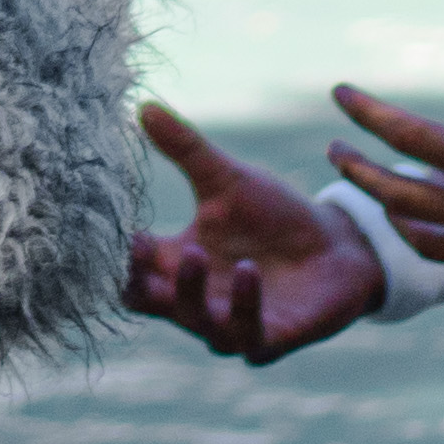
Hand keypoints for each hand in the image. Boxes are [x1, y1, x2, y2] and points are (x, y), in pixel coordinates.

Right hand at [120, 102, 387, 363]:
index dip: (114, 254)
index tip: (105, 226)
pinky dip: (243, 305)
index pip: (129, 269)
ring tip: (194, 254)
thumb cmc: (275, 215)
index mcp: (179, 262)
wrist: (338, 245)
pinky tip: (247, 271)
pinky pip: (248, 335)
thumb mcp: (228, 178)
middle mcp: (197, 299)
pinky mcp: (270, 338)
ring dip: (191, 292)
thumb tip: (144, 105)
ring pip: (196, 321)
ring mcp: (231, 323)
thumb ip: (185, 149)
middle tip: (136, 251)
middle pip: (149, 301)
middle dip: (140, 279)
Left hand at [324, 0, 443, 295]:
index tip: (339, 93)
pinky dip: (440, 246)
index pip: (408, 138)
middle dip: (358, 172)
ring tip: (380, 191)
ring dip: (395, 214)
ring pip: (426, 242)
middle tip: (333, 150)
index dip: (368, 112)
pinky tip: (439, 230)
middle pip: (400, 197)